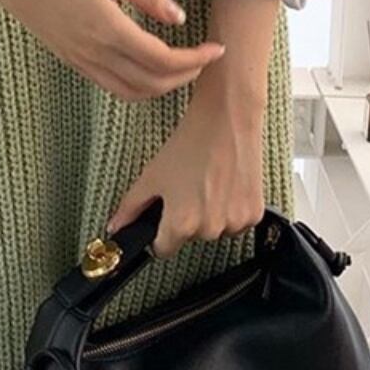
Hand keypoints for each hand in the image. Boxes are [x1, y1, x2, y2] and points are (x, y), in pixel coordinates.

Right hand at [0, 0, 225, 100]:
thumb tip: (179, 19)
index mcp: (109, 29)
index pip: (163, 60)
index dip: (195, 60)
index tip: (216, 49)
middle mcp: (96, 54)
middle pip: (153, 83)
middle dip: (186, 75)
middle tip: (206, 58)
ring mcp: (83, 62)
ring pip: (133, 92)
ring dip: (164, 86)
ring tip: (184, 66)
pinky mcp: (75, 62)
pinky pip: (114, 86)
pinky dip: (140, 86)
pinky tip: (151, 67)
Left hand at [105, 78, 266, 258]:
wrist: (226, 120)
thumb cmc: (190, 143)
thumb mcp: (151, 175)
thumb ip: (130, 208)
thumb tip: (115, 227)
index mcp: (181, 223)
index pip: (163, 249)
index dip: (160, 232)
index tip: (164, 216)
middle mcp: (210, 228)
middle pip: (191, 237)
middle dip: (187, 218)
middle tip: (188, 188)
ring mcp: (235, 222)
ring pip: (215, 230)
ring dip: (211, 215)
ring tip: (208, 183)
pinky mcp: (254, 214)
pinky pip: (237, 223)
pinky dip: (231, 209)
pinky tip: (226, 184)